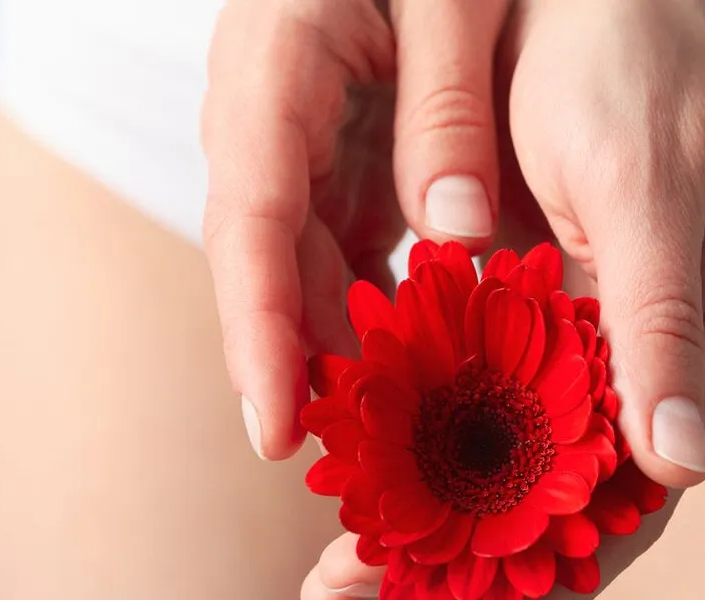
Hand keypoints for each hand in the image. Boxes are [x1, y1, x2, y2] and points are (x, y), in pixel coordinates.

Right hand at [201, 0, 510, 459]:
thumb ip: (447, 102)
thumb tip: (453, 229)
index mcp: (276, 60)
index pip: (251, 211)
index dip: (259, 326)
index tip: (275, 425)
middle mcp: (266, 111)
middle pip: (267, 257)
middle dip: (297, 362)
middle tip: (353, 458)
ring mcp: (296, 140)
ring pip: (301, 264)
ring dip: (339, 347)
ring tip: (393, 431)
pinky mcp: (333, 159)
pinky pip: (338, 248)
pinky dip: (372, 308)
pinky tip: (418, 362)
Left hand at [299, 0, 704, 596]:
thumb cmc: (637, 74)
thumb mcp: (645, 187)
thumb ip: (662, 322)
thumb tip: (684, 463)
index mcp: (703, 346)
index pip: (630, 500)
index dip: (538, 572)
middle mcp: (655, 362)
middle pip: (571, 501)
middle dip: (468, 559)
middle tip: (346, 586)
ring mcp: (602, 340)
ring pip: (529, 461)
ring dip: (445, 510)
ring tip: (350, 551)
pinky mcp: (555, 310)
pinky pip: (498, 397)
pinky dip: (437, 434)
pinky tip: (372, 458)